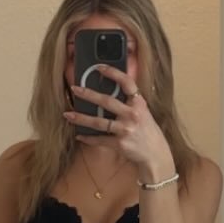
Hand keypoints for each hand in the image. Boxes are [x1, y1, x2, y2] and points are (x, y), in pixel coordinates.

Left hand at [65, 65, 174, 179]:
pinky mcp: (120, 144)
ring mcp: (125, 129)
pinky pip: (100, 140)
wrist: (156, 154)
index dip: (113, 73)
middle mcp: (132, 114)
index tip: (99, 67)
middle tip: (75, 89)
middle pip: (107, 101)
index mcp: (139, 104)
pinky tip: (79, 136)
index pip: (126, 83)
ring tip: (68, 114)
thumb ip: (130, 104)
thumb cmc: (147, 132)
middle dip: (88, 94)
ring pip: (99, 122)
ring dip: (81, 118)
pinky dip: (89, 138)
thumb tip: (110, 95)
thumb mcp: (143, 113)